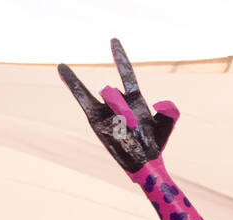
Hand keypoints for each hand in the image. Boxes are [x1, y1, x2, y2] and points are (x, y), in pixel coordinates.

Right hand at [59, 38, 178, 174]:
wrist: (142, 165)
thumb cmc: (153, 146)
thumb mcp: (165, 128)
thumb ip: (170, 113)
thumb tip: (158, 101)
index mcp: (135, 100)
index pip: (126, 73)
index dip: (120, 57)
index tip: (113, 40)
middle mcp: (118, 102)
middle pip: (116, 92)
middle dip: (122, 107)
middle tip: (131, 124)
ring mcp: (105, 110)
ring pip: (106, 96)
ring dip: (117, 111)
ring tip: (126, 127)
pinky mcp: (95, 118)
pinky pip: (82, 97)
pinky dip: (73, 83)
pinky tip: (62, 68)